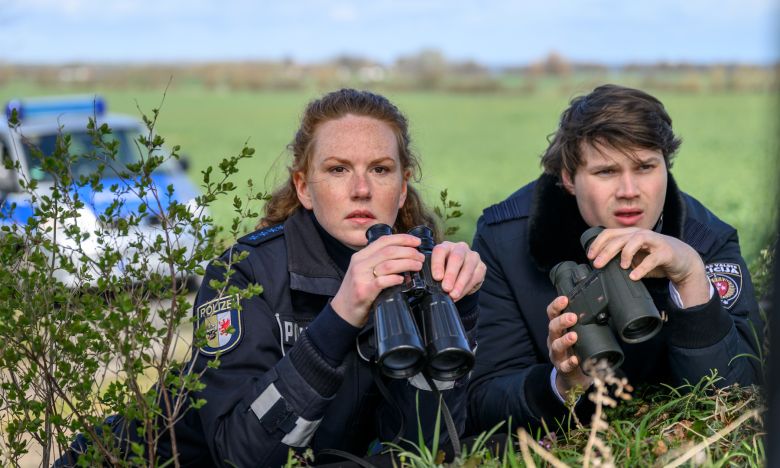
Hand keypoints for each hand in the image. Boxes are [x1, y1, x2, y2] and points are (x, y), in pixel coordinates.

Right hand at [331, 234, 423, 326]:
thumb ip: (377, 262)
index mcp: (361, 256)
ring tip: (417, 266)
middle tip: (420, 257)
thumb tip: (403, 256)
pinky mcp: (363, 291)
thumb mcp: (363, 271)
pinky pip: (381, 282)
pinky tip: (403, 279)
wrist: (342, 311)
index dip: (402, 239)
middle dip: (409, 252)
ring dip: (407, 264)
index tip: (417, 242)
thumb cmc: (357, 291)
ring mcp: (360, 277)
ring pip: (388, 264)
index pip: (384, 240)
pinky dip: (394, 279)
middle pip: (389, 251)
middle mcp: (359, 263)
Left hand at [429, 241, 485, 300]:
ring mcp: (472, 256)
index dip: (438, 264)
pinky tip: (459, 294)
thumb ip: (435, 274)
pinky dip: (466, 288)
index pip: (440, 251)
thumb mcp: (438, 270)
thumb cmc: (446, 271)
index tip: (437, 277)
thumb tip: (430, 286)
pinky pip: (475, 277)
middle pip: (456, 258)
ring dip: (460, 283)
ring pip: (468, 267)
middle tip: (446, 288)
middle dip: (451, 274)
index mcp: (445, 247)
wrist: (461, 274)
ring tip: (453, 295)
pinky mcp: (481, 266)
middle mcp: (460, 248)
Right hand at [546, 295, 591, 395]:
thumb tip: (606, 311)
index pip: (553, 314)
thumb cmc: (577, 350)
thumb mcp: (579, 335)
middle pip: (552, 327)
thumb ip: (586, 325)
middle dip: (562, 321)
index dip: (556, 305)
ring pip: (556, 346)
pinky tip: (575, 359)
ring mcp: (557, 355)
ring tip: (574, 336)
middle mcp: (554, 340)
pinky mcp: (562, 368)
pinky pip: (564, 366)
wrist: (572, 376)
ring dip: (564, 340)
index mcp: (559, 329)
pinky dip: (569, 362)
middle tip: (573, 317)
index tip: (565, 299)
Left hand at [586, 227, 709, 307]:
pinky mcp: (666, 252)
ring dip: (625, 253)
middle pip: (619, 238)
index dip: (597, 243)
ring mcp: (654, 241)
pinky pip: (652, 259)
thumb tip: (600, 267)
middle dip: (605, 251)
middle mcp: (641, 234)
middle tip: (597, 264)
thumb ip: (619, 259)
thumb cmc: (654, 258)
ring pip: (636, 241)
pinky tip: (633, 276)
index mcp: (631, 234)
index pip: (609, 233)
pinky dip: (641, 268)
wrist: (683, 261)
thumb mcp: (634, 258)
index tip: (589, 256)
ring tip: (621, 266)